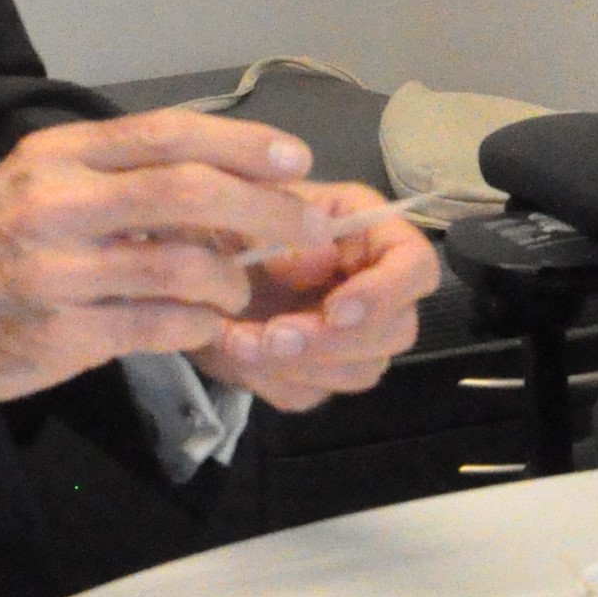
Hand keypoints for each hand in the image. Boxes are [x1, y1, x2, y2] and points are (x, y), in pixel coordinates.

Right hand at [0, 112, 324, 410]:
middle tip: (303, 228)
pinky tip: (200, 325)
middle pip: (186, 191)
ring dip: (230, 282)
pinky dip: (197, 325)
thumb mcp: (33, 186)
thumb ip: (113, 178)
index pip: (165, 134)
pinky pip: (159, 325)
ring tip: (235, 292)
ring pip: (182, 266)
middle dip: (262, 210)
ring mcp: (56, 271)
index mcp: (56, 157)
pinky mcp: (59, 335)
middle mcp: (56, 204)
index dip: (241, 143)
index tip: (293, 159)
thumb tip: (217, 179)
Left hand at [201, 184, 440, 413]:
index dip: (386, 293)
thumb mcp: (244, 201)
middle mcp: (371, 285)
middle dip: (335, 341)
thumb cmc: (224, 217)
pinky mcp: (315, 371)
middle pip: (398, 330)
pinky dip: (274, 381)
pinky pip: (312, 395)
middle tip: (274, 335)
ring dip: (302, 365)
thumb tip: (320, 257)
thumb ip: (282, 220)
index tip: (335, 309)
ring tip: (241, 342)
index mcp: (368, 232)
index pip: (415, 266)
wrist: (181, 262)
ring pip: (361, 371)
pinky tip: (238, 354)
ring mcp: (348, 335)